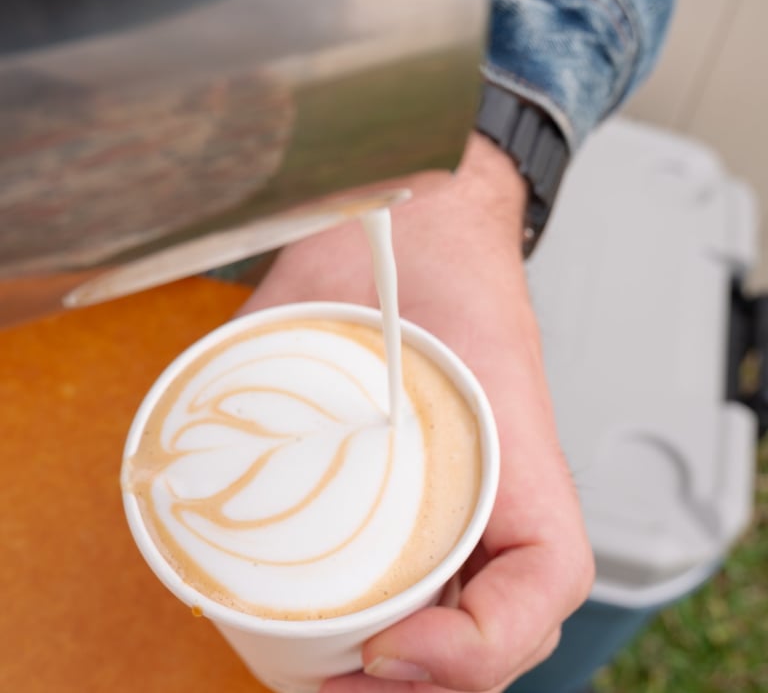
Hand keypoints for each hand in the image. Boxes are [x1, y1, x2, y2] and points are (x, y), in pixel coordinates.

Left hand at [238, 132, 593, 691]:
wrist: (436, 222)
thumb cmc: (412, 243)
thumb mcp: (336, 284)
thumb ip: (266, 353)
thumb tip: (183, 441)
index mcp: (513, 435)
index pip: (549, 573)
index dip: (482, 643)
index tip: (388, 646)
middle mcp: (504, 480)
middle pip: (506, 625)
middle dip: (427, 685)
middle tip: (331, 687)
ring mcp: (477, 491)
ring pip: (474, 614)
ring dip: (414, 677)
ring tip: (325, 683)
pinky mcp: (445, 489)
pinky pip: (445, 576)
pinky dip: (409, 630)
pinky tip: (340, 643)